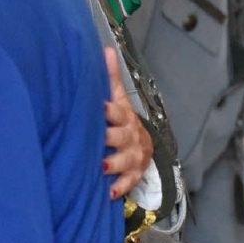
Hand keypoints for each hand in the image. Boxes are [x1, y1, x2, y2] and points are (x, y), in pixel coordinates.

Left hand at [102, 47, 151, 198]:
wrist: (143, 146)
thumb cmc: (122, 121)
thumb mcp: (117, 99)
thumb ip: (110, 78)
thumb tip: (106, 49)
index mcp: (125, 118)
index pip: (119, 113)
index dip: (110, 112)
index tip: (100, 109)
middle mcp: (132, 137)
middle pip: (123, 137)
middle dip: (113, 139)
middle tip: (100, 139)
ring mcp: (135, 157)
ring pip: (127, 160)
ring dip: (116, 164)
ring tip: (103, 167)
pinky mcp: (135, 174)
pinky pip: (130, 182)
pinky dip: (120, 188)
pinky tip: (109, 192)